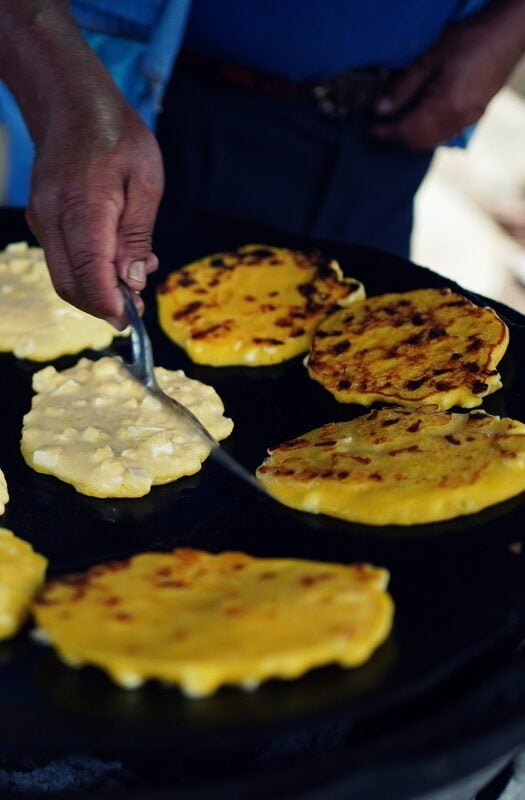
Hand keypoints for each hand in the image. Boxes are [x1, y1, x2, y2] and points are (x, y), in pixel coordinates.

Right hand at [26, 98, 163, 327]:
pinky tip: (117, 259)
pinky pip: (63, 258)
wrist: (71, 103)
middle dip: (102, 306)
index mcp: (82, 206)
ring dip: (97, 289)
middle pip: (70, 284)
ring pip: (65, 276)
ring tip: (134, 280)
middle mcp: (52, 218)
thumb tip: (134, 281)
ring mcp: (42, 219)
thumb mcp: (145, 181)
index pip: (89, 272)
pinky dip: (88, 270)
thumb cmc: (116, 135)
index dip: (109, 303)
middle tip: (136, 310)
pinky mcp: (42, 220)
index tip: (131, 318)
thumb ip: (138, 235)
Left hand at [369, 6, 524, 150]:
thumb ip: (404, 87)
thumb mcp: (431, 58)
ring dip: (412, 135)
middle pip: (418, 142)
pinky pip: (444, 133)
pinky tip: (420, 115)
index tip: (369, 129)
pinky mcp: (474, 115)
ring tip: (397, 119)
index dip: (385, 132)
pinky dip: (427, 130)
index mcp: (446, 107)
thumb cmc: (471, 38)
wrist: (510, 32)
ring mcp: (468, 120)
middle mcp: (457, 120)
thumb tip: (380, 109)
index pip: (406, 132)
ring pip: (431, 141)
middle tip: (380, 125)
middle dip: (397, 137)